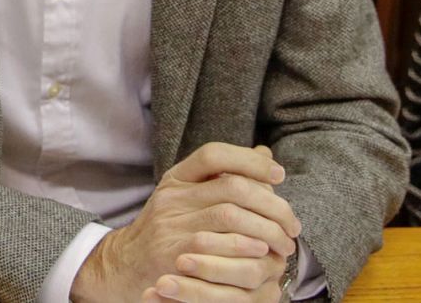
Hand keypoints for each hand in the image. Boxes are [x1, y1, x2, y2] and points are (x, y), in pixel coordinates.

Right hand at [71, 143, 299, 302]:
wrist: (127, 265)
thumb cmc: (168, 231)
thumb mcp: (189, 197)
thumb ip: (226, 177)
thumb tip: (263, 153)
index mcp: (176, 179)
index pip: (213, 154)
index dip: (249, 161)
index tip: (278, 175)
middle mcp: (172, 197)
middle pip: (232, 186)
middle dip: (273, 205)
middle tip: (292, 224)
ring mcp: (172, 224)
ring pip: (231, 214)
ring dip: (268, 229)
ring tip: (286, 243)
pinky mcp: (176, 252)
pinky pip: (222, 245)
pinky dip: (250, 247)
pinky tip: (264, 254)